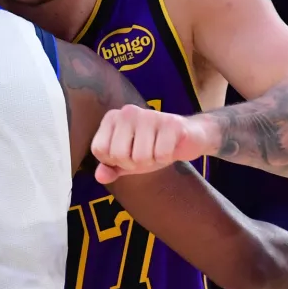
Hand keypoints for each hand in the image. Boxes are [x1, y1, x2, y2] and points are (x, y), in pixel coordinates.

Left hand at [91, 104, 212, 183]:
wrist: (188, 138)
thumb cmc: (152, 148)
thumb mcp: (127, 161)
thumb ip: (110, 168)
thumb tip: (99, 176)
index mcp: (112, 117)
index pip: (99, 150)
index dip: (113, 161)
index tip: (127, 154)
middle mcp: (128, 111)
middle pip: (118, 154)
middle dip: (133, 163)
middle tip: (145, 153)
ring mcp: (150, 115)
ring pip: (140, 157)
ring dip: (151, 161)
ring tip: (157, 150)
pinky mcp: (171, 123)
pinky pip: (161, 154)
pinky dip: (166, 158)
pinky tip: (169, 148)